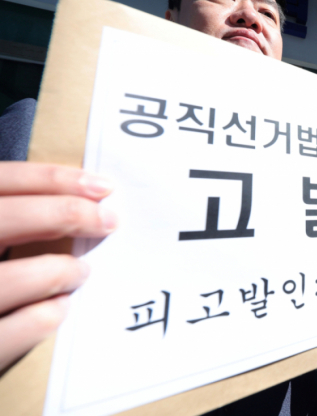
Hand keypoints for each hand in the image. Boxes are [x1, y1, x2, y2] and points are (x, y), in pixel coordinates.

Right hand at [0, 162, 116, 373]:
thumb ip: (15, 222)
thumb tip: (79, 202)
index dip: (51, 179)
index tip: (102, 187)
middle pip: (2, 217)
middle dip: (65, 213)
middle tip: (109, 221)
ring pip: (6, 279)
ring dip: (58, 270)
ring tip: (82, 273)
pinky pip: (8, 333)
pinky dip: (42, 317)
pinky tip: (60, 310)